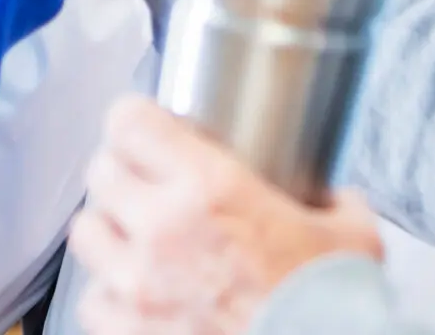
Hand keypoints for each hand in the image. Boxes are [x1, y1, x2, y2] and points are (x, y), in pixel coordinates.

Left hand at [72, 97, 384, 334]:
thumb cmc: (331, 307)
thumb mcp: (348, 234)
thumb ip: (330, 202)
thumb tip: (330, 197)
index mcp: (211, 186)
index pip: (130, 122)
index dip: (134, 121)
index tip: (144, 129)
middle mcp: (163, 228)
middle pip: (101, 172)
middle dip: (121, 175)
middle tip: (146, 186)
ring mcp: (139, 285)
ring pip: (86, 233)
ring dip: (109, 232)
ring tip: (136, 240)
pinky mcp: (128, 332)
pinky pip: (92, 300)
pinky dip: (111, 296)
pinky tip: (139, 296)